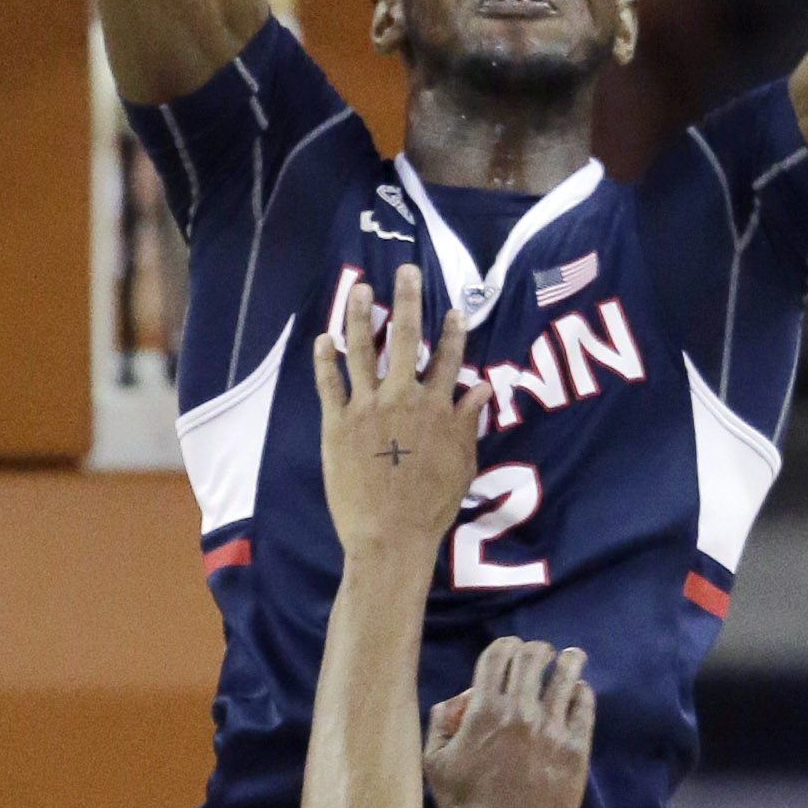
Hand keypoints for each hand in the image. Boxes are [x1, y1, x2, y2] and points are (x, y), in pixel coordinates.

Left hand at [314, 264, 480, 557]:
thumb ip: (469, 422)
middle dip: (407, 301)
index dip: (452, 332)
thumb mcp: (462, 464)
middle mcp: (402, 399)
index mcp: (436, 409)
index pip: (448, 359)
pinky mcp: (336, 424)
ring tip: (361, 289)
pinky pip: (329, 384)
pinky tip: (324, 337)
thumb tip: (483, 387)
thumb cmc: (431, 506)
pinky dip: (325, 359)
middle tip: (406, 270)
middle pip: (407, 339)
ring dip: (363, 316)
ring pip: (363, 351)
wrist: (390, 536)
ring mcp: (367, 409)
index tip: (453, 309)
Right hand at [422, 638, 593, 807]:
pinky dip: (582, 693)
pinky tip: (580, 692)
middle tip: (542, 652)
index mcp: (482, 712)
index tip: (511, 648)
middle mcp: (518, 713)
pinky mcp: (575, 751)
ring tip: (572, 657)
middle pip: (532, 659)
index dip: (504, 645)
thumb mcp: (435, 765)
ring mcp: (550, 731)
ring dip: (568, 661)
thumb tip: (456, 702)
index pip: (497, 656)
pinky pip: (584, 708)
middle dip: (536, 650)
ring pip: (565, 677)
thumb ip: (440, 725)